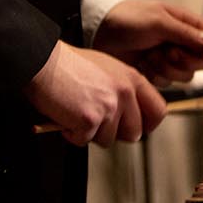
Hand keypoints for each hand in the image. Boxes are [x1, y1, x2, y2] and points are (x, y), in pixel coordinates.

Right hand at [23, 41, 166, 146]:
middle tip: (97, 123)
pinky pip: (84, 141)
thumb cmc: (69, 65)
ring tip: (76, 112)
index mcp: (132, 78)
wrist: (44, 61)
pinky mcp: (90, 120)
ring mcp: (109, 107)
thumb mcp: (108, 69)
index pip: (158, 111)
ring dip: (90, 133)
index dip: (147, 124)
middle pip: (134, 133)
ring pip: (108, 140)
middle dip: (114, 133)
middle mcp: (124, 93)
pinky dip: (72, 134)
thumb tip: (130, 116)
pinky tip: (66, 116)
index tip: (135, 127)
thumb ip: (123, 90)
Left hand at [92, 0, 202, 84]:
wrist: (100, 33)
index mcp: (185, 23)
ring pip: (185, 75)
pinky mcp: (157, 72)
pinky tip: (143, 64)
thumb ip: (186, 33)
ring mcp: (170, 58)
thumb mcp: (158, 21)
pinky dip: (156, 75)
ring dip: (167, 68)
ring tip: (150, 55)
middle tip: (167, 51)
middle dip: (185, 61)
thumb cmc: (128, 19)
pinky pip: (168, 82)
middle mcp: (181, 41)